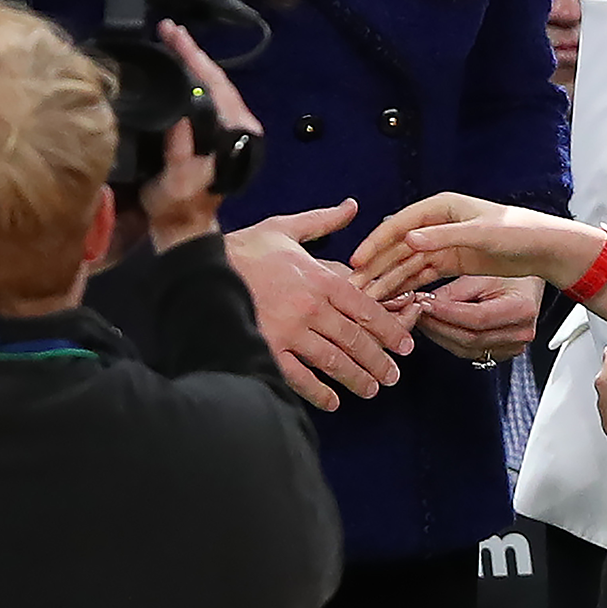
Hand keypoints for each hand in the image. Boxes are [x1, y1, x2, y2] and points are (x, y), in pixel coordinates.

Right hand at [141, 20, 260, 251]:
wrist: (183, 229)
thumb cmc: (178, 208)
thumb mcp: (176, 183)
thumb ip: (180, 153)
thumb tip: (181, 117)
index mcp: (236, 133)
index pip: (216, 84)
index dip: (194, 57)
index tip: (174, 35)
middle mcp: (239, 126)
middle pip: (215, 79)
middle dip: (191, 52)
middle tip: (167, 29)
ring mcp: (229, 129)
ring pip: (212, 85)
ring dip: (191, 62)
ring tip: (170, 41)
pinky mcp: (217, 133)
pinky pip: (205, 96)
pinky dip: (191, 78)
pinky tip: (176, 69)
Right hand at [226, 199, 419, 412]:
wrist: (201, 269)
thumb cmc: (244, 248)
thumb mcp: (285, 228)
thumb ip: (323, 222)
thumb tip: (351, 206)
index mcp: (319, 279)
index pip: (365, 308)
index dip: (389, 329)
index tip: (405, 345)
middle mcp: (311, 307)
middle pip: (356, 339)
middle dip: (378, 360)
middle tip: (393, 375)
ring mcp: (289, 331)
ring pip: (334, 361)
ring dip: (357, 378)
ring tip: (371, 389)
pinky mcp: (267, 349)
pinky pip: (299, 377)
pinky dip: (318, 392)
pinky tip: (332, 401)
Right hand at [348, 191, 600, 301]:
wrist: (543, 247)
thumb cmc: (517, 231)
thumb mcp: (481, 234)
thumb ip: (444, 237)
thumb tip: (408, 240)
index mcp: (441, 207)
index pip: (400, 224)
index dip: (377, 243)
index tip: (358, 262)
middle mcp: (437, 223)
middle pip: (398, 246)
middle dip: (376, 267)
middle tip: (355, 288)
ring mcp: (442, 243)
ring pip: (406, 263)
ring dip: (387, 280)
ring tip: (367, 299)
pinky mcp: (449, 261)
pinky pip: (421, 275)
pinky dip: (405, 287)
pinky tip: (390, 300)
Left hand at [415, 276, 542, 361]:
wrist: (529, 283)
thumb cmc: (512, 272)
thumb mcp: (484, 273)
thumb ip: (455, 290)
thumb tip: (427, 302)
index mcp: (522, 310)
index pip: (477, 318)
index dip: (446, 312)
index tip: (424, 303)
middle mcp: (520, 333)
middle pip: (469, 338)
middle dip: (437, 324)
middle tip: (415, 310)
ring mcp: (512, 347)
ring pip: (466, 349)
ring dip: (439, 334)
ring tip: (422, 318)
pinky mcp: (502, 353)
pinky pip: (470, 352)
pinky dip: (449, 340)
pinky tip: (437, 327)